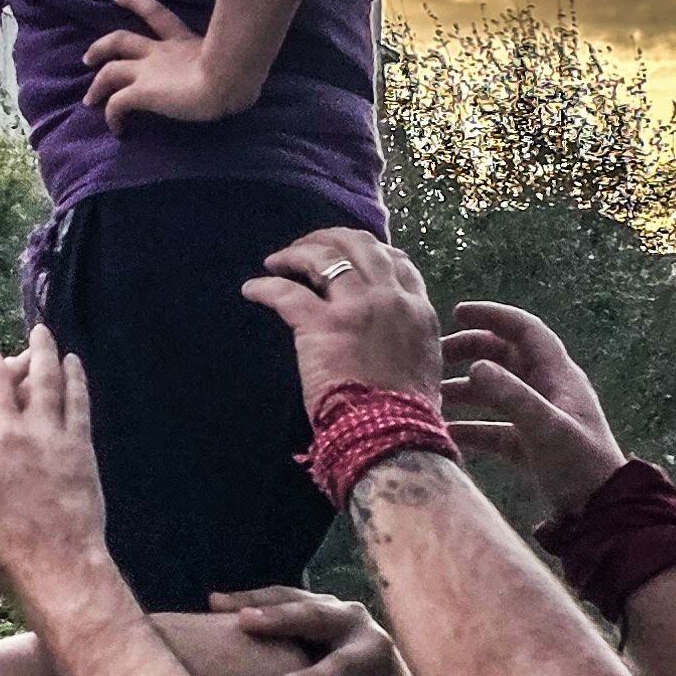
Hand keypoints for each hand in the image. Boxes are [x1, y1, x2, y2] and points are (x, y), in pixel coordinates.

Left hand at [82, 0, 252, 135]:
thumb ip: (235, 58)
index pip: (155, 14)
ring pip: (110, 72)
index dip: (134, 1)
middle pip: (121, 40)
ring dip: (97, 85)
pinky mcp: (141, 93)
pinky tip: (117, 130)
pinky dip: (111, 117)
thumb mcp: (237, 57)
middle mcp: (159, 53)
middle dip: (101, 47)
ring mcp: (148, 72)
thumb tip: (250, 76)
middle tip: (87, 57)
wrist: (228, 79)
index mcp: (182, 42)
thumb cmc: (240, 70)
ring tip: (89, 99)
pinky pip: (116, 105)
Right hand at [213, 587, 414, 675]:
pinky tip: (216, 603)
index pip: (346, 663)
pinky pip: (279, 596)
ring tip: (218, 605)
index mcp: (375, 652)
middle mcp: (356, 621)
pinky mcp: (311, 601)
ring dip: (255, 601)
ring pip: (292, 599)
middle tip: (245, 624)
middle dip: (280, 620)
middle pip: (317, 616)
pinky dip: (248, 598)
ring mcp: (332, 605)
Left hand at [242, 230, 444, 413]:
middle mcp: (390, 299)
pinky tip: (251, 289)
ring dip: (297, 252)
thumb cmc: (407, 416)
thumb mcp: (423, 366)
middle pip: (359, 246)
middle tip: (307, 246)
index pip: (396, 260)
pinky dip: (265, 286)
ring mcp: (357, 307)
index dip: (368, 250)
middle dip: (330, 239)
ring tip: (277, 260)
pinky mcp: (322, 324)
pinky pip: (287, 293)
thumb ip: (408, 341)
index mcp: (418, 310)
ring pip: (325, 257)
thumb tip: (392, 341)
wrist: (393, 435)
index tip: (347, 254)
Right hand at [442, 301, 625, 517]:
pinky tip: (446, 433)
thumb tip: (476, 367)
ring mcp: (538, 418)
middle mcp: (549, 390)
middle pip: (505, 357)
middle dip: (471, 351)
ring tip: (433, 395)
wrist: (601, 513)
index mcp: (559, 376)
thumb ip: (512, 397)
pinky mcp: (530, 445)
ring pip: (496, 392)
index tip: (457, 313)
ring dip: (465, 390)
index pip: (525, 331)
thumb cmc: (580, 466)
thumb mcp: (546, 428)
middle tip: (436, 357)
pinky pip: (494, 428)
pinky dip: (471, 427)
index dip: (493, 316)